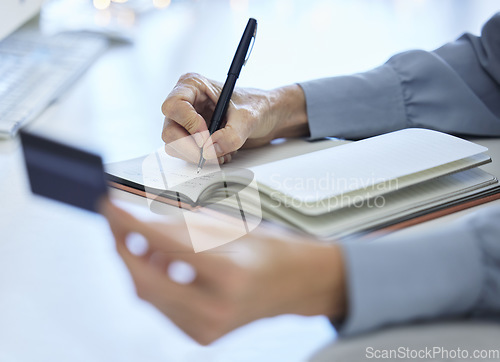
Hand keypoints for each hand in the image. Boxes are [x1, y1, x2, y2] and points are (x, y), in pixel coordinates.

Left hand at [101, 200, 345, 344]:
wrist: (297, 285)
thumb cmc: (272, 251)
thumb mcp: (230, 229)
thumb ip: (182, 229)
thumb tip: (139, 223)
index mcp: (228, 275)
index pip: (163, 246)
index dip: (130, 223)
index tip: (107, 207)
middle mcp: (216, 309)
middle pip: (145, 280)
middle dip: (122, 247)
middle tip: (114, 222)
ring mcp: (207, 328)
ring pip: (148, 295)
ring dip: (136, 264)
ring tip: (141, 239)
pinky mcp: (202, 335)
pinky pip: (161, 305)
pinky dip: (152, 281)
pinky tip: (158, 262)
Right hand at [161, 73, 308, 163]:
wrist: (269, 116)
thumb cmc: (258, 105)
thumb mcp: (248, 118)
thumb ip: (231, 135)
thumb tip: (210, 150)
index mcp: (194, 86)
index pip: (174, 105)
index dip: (188, 123)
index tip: (206, 135)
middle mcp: (186, 103)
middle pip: (170, 131)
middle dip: (191, 147)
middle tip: (212, 154)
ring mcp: (187, 122)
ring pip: (174, 146)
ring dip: (199, 156)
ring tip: (223, 153)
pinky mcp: (192, 138)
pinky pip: (186, 154)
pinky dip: (203, 160)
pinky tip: (222, 154)